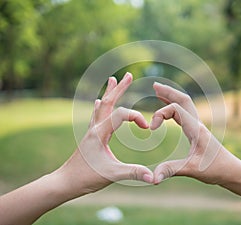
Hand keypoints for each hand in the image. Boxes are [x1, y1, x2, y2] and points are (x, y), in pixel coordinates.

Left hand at [54, 73, 152, 195]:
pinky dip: (101, 105)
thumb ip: (133, 173)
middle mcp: (95, 128)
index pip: (121, 115)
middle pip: (108, 102)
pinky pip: (96, 115)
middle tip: (129, 75)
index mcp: (100, 132)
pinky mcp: (90, 136)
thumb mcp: (112, 174)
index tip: (146, 128)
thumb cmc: (86, 177)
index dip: (137, 117)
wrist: (65, 182)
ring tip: (112, 80)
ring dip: (109, 93)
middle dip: (120, 88)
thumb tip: (153, 177)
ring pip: (101, 106)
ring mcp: (91, 130)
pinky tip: (97, 102)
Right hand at [150, 82, 240, 184]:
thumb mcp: (192, 169)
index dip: (160, 114)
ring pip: (185, 105)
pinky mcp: (197, 132)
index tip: (151, 129)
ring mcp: (198, 127)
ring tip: (158, 92)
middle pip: (183, 99)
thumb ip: (171, 170)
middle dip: (168, 91)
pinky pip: (185, 115)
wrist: (232, 171)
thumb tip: (152, 178)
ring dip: (171, 97)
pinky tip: (169, 113)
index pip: (175, 109)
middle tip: (154, 85)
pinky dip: (175, 108)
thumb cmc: (217, 169)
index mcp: (195, 128)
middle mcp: (197, 124)